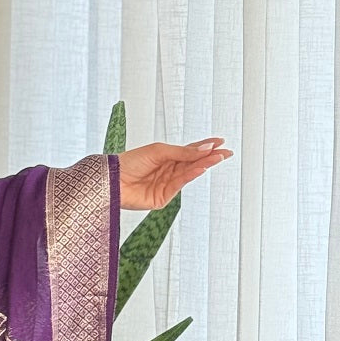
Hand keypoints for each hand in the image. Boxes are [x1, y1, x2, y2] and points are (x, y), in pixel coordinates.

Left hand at [117, 137, 232, 210]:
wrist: (113, 179)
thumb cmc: (131, 162)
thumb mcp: (159, 151)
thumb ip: (182, 152)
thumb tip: (205, 148)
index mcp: (166, 158)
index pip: (190, 152)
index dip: (205, 147)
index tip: (221, 142)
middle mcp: (168, 171)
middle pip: (193, 163)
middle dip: (210, 157)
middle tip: (226, 152)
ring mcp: (166, 185)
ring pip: (188, 174)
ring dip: (203, 165)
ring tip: (217, 157)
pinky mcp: (162, 198)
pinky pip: (179, 185)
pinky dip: (190, 176)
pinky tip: (201, 168)